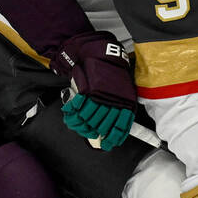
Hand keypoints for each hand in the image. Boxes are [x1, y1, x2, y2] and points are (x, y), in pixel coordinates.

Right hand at [48, 31, 136, 149]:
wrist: (99, 52)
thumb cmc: (112, 71)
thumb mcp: (124, 88)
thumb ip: (121, 106)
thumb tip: (117, 126)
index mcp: (125, 102)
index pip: (120, 126)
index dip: (113, 138)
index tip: (108, 144)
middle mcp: (113, 101)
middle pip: (102, 126)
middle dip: (95, 134)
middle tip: (91, 137)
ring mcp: (99, 97)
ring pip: (89, 119)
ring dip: (82, 126)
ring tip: (80, 128)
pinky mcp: (86, 92)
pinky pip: (78, 109)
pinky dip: (73, 115)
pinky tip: (72, 118)